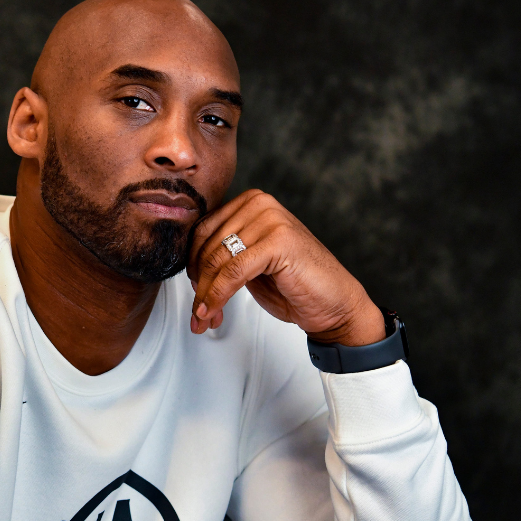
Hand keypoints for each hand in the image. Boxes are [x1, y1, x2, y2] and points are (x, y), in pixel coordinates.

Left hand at [186, 189, 384, 345]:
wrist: (334, 304)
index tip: (194, 293)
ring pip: (217, 260)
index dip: (191, 266)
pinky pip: (233, 271)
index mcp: (250, 203)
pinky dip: (218, 295)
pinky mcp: (279, 240)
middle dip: (198, 285)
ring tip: (205, 318)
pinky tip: (213, 312)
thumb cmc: (294, 285)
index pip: (201, 231)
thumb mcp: (248, 265)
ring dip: (206, 296)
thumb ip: (222, 255)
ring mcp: (270, 219)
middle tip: (198, 313)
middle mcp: (259, 204)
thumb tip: (187, 268)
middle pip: (206, 246)